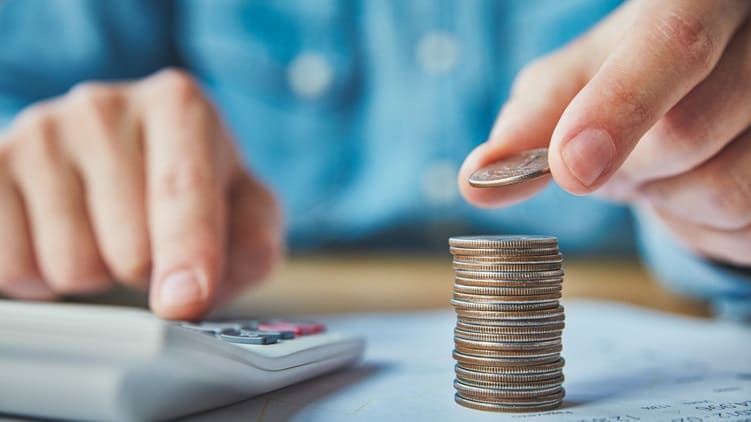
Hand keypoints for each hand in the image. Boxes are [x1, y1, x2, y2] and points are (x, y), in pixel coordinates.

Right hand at [0, 69, 283, 318]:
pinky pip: (10, 266)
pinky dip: (41, 276)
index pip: (182, 190)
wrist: (122, 154)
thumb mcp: (245, 207)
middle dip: (147, 271)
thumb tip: (200, 287)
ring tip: (105, 235)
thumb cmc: (191, 188)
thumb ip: (253, 240)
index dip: (188, 253)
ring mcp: (39, 131)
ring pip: (69, 264)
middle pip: (129, 247)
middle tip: (150, 244)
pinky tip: (59, 237)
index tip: (184, 300)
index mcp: (178, 106)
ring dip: (96, 274)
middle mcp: (104, 106)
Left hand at [459, 0, 750, 265]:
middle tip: (611, 152)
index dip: (619, 106)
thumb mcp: (569, 88)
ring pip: (722, 191)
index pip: (673, 42)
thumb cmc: (619, 83)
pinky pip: (741, 227)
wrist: (694, 97)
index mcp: (696, 0)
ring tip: (657, 163)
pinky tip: (694, 181)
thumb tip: (476, 182)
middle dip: (627, 167)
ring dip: (663, 200)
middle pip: (685, 134)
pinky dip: (697, 223)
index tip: (569, 165)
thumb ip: (528, 126)